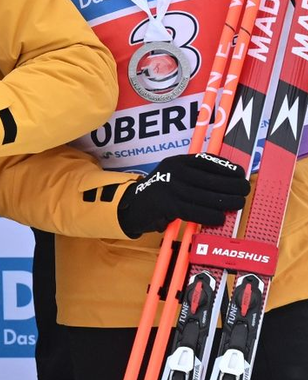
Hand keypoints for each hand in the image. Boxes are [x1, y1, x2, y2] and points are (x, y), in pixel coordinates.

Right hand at [117, 153, 248, 237]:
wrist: (135, 206)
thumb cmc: (162, 192)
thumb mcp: (174, 176)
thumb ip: (194, 175)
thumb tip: (227, 181)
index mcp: (176, 162)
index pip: (205, 161)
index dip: (226, 167)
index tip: (240, 172)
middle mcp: (173, 172)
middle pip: (209, 179)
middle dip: (231, 185)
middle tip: (244, 190)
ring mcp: (169, 188)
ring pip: (205, 196)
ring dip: (225, 202)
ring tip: (237, 204)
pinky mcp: (167, 205)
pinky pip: (195, 211)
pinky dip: (210, 216)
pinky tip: (219, 218)